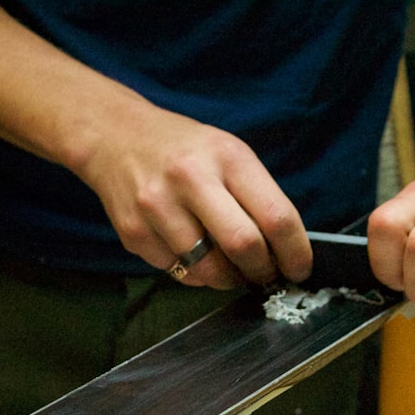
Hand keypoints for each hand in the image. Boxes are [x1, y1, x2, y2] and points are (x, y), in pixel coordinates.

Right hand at [76, 103, 310, 288]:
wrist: (115, 135)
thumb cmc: (183, 149)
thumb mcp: (228, 154)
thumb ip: (256, 197)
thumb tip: (282, 251)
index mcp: (227, 157)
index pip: (276, 216)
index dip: (295, 252)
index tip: (299, 268)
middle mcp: (191, 180)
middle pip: (243, 247)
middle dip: (262, 271)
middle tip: (265, 274)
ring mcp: (158, 208)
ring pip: (209, 270)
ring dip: (228, 278)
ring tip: (230, 267)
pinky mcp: (134, 233)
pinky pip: (178, 272)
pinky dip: (194, 272)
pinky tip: (192, 252)